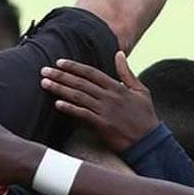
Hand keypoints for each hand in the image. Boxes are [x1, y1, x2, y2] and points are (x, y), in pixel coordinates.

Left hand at [41, 52, 159, 151]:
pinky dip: (70, 108)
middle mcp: (109, 96)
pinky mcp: (102, 125)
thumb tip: (119, 53)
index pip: (91, 72)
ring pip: (79, 96)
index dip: (74, 66)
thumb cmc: (145, 116)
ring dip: (60, 89)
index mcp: (117, 87)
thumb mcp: (140, 90)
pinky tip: (57, 104)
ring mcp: (105, 111)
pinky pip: (83, 114)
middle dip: (60, 75)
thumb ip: (126, 72)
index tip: (59, 62)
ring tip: (44, 83)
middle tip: (44, 70)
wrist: (149, 141)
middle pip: (80, 83)